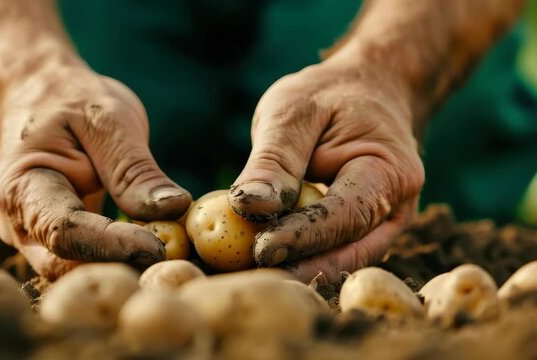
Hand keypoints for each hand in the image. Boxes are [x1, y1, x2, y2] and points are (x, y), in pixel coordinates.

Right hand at [0, 65, 190, 279]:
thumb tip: (175, 208)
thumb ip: (134, 169)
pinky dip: (121, 260)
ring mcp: (36, 238)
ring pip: (78, 270)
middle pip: (67, 265)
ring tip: (169, 257)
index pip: (65, 231)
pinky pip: (88, 261)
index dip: (112, 245)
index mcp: (22, 187)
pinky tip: (157, 250)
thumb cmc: (71, 100)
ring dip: (123, 268)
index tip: (158, 247)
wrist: (41, 95)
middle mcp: (20, 224)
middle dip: (119, 268)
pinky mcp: (59, 242)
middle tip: (171, 263)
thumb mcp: (107, 119)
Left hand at [229, 48, 423, 282]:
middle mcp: (396, 207)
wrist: (365, 90)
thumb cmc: (328, 96)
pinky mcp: (362, 230)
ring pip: (341, 258)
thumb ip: (274, 160)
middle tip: (249, 279)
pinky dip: (301, 257)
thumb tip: (250, 206)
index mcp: (390, 171)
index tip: (260, 251)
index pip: (345, 214)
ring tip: (251, 276)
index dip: (303, 236)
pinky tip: (264, 263)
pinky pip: (333, 250)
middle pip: (348, 249)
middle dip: (299, 267)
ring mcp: (382, 224)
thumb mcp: (295, 111)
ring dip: (298, 270)